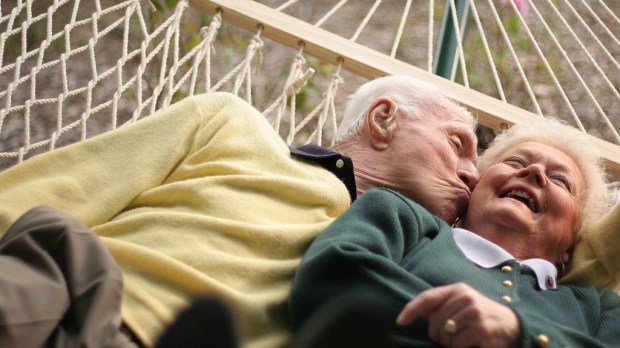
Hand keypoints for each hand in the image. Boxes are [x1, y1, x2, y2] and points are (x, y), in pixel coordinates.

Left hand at [396, 283, 519, 347]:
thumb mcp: (462, 304)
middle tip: (452, 337)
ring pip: (445, 335)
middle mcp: (465, 297)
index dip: (411, 310)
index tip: (400, 322)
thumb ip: (441, 306)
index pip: (427, 298)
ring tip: (464, 338)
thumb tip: (412, 313)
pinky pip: (457, 344)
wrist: (513, 326)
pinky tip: (471, 344)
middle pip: (434, 322)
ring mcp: (474, 312)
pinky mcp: (481, 329)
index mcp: (457, 289)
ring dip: (450, 343)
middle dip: (438, 335)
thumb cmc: (482, 316)